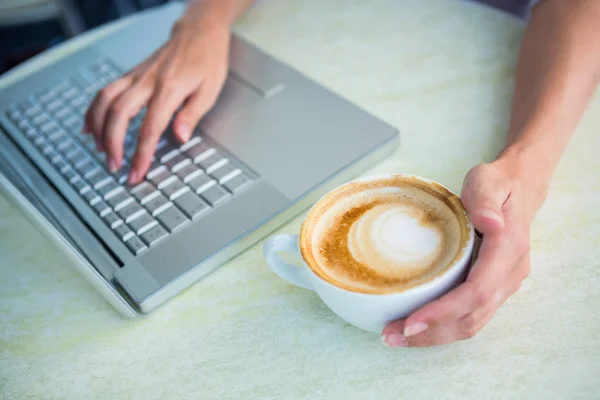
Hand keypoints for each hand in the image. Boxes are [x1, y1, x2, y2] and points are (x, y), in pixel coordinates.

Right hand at [84, 18, 229, 183]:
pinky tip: (89, 128)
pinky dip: (93, 111)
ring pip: (105, 101)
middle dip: (113, 144)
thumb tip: (180, 138)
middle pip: (119, 114)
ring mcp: (136, 77)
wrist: (198, 33)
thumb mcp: (210, 90)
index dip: (141, 154)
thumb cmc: (207, 61)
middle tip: (115, 166)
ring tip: (101, 151)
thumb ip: (192, 115)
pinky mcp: (130, 75)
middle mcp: (147, 82)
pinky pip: (104, 92)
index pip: (150, 128)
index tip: (136, 173)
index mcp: (169, 89)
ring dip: (98, 129)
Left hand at [382, 161, 537, 346]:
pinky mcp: (492, 289)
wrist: (518, 190)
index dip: (444, 311)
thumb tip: (491, 223)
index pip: (477, 292)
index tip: (411, 322)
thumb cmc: (496, 184)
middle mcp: (510, 275)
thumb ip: (486, 201)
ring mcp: (504, 285)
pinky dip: (442, 328)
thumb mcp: (488, 182)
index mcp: (508, 250)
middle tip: (391, 335)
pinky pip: (469, 317)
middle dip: (431, 332)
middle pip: (471, 317)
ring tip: (395, 336)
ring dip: (434, 336)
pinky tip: (415, 328)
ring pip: (471, 323)